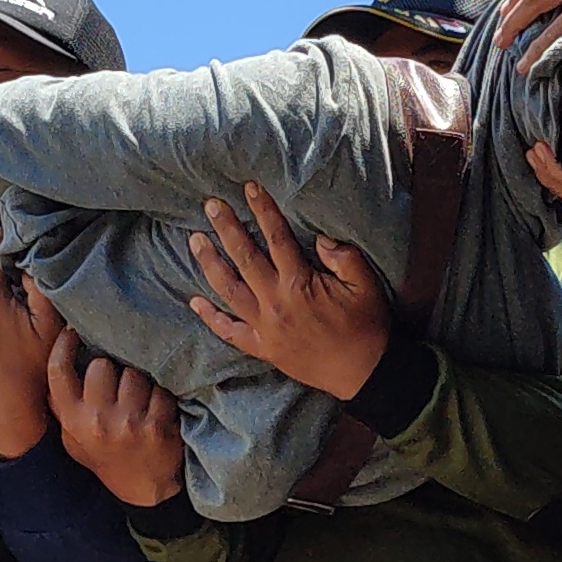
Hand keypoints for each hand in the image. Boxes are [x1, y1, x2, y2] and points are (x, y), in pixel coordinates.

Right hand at [48, 331, 183, 507]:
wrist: (144, 488)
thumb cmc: (106, 455)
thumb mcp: (74, 438)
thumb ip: (62, 405)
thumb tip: (57, 358)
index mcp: (73, 421)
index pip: (59, 372)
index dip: (64, 346)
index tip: (72, 333)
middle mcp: (97, 421)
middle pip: (101, 365)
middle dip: (111, 369)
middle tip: (117, 384)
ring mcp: (128, 422)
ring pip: (133, 374)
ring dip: (139, 382)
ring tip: (139, 399)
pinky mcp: (156, 425)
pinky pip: (159, 389)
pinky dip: (161, 395)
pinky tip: (158, 409)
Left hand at [188, 182, 388, 399]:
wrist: (364, 373)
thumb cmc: (367, 326)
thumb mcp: (365, 285)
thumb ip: (343, 256)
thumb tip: (319, 237)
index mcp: (300, 283)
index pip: (276, 238)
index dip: (263, 210)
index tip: (249, 188)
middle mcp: (275, 303)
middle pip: (244, 258)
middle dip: (226, 228)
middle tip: (210, 205)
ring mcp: (265, 327)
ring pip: (228, 290)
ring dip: (209, 264)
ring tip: (195, 241)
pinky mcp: (263, 349)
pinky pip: (230, 332)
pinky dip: (210, 317)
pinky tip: (194, 301)